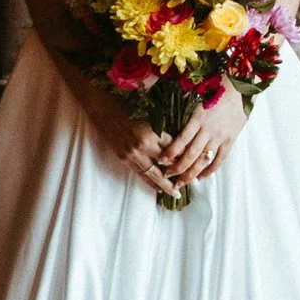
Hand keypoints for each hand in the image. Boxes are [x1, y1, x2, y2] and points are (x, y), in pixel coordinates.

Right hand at [78, 78, 179, 199]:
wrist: (104, 110)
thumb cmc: (128, 106)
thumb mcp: (150, 114)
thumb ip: (163, 128)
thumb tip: (180, 140)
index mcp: (152, 131)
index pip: (174, 148)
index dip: (185, 156)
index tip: (195, 161)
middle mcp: (143, 145)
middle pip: (166, 164)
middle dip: (179, 174)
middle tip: (191, 181)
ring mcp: (132, 154)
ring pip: (153, 174)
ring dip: (165, 185)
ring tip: (176, 193)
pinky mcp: (124, 159)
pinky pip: (140, 174)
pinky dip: (150, 182)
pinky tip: (158, 189)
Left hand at [158, 90, 245, 189]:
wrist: (240, 88)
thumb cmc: (216, 90)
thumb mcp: (198, 101)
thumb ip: (188, 117)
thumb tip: (172, 131)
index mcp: (197, 118)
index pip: (180, 140)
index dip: (169, 153)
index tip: (161, 161)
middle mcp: (208, 129)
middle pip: (190, 155)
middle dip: (177, 168)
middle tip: (168, 176)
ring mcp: (220, 136)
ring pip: (204, 160)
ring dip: (191, 174)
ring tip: (182, 182)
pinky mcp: (230, 140)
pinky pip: (219, 159)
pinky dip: (210, 170)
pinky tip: (201, 177)